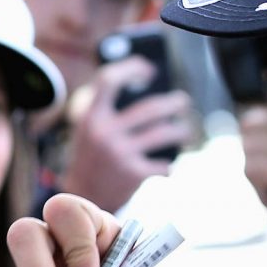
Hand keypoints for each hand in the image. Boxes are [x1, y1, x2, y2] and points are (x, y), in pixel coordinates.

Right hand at [59, 57, 192, 212]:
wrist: (81, 197)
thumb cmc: (90, 159)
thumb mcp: (88, 131)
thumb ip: (108, 112)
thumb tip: (149, 95)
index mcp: (92, 118)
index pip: (109, 81)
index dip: (130, 69)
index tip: (147, 69)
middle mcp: (105, 133)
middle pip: (149, 108)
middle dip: (173, 103)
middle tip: (183, 101)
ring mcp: (121, 153)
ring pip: (163, 133)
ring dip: (181, 131)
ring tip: (186, 131)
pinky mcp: (134, 173)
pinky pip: (162, 165)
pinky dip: (167, 166)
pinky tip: (167, 166)